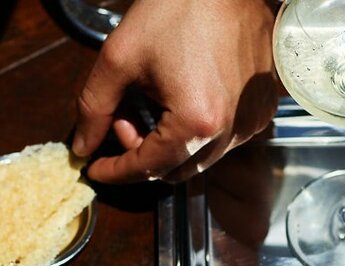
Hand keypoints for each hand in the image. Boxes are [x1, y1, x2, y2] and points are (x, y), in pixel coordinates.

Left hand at [72, 0, 278, 183]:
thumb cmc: (182, 8)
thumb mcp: (121, 56)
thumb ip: (95, 107)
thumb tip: (83, 144)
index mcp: (195, 123)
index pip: (147, 168)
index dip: (115, 170)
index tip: (95, 168)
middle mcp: (229, 133)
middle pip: (176, 171)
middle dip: (142, 155)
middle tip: (123, 120)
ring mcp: (251, 124)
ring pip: (200, 158)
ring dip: (170, 144)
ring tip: (153, 102)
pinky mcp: (262, 112)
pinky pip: (225, 139)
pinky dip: (198, 132)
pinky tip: (183, 98)